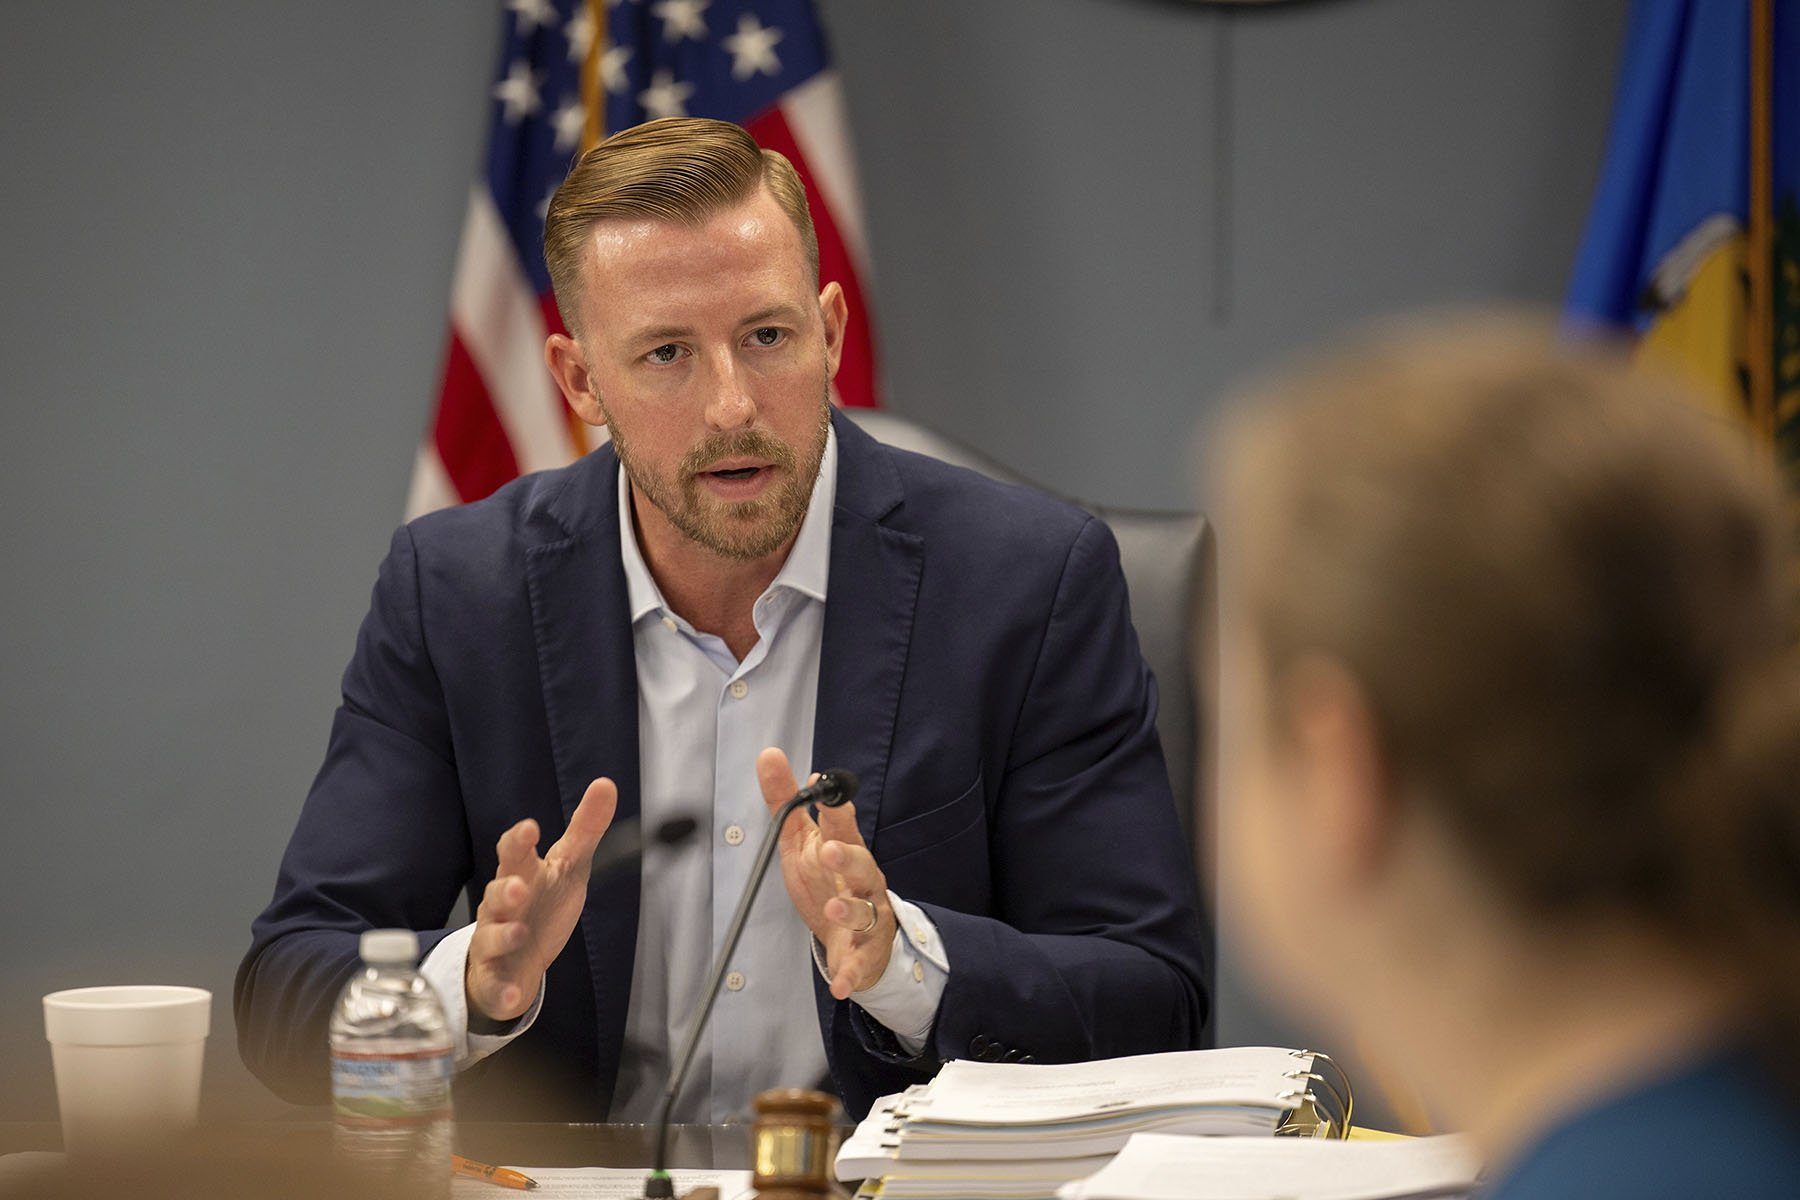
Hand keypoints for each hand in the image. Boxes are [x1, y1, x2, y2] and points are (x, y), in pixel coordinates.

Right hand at [466, 777, 616, 1021]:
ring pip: (491, 937)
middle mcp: (502, 907)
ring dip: (504, 935)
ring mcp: (495, 942)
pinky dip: (504, 993)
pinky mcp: (496, 978)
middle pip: (496, 893)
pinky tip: (514, 998)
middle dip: (505, 889)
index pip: (512, 854)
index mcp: (520, 875)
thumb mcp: (567, 866)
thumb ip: (585, 828)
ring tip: (520, 934)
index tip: (529, 828)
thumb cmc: (541, 904)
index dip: (518, 841)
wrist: (518, 959)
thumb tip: (606, 783)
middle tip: (519, 886)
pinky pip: (496, 986)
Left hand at [757, 747, 893, 998]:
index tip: (824, 790)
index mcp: (845, 852)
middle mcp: (863, 882)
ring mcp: (867, 918)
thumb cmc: (828, 883)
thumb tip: (770, 756)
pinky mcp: (865, 954)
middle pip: (863, 865)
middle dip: (846, 856)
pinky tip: (840, 984)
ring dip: (849, 907)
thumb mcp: (800, 842)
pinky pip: (860, 965)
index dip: (835, 809)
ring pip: (865, 910)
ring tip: (832, 905)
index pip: (842, 826)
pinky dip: (851, 974)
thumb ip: (787, 803)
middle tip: (826, 849)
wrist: (855, 939)